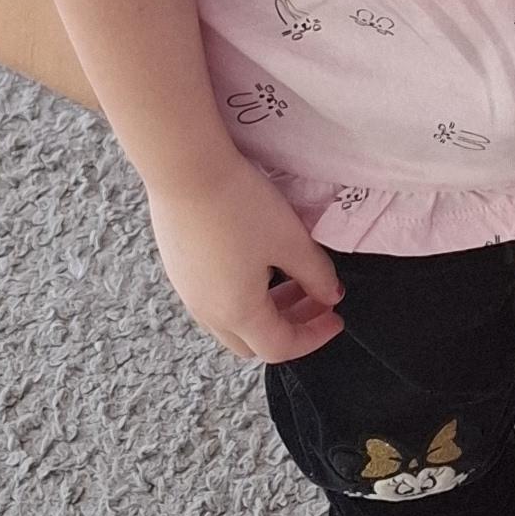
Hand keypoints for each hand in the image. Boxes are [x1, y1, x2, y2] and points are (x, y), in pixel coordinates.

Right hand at [147, 157, 347, 363]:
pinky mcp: (178, 269)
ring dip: (267, 310)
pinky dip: (243, 295)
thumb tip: (330, 295)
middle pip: (254, 342)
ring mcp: (188, 292)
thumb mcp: (291, 240)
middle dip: (290, 326)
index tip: (336, 317)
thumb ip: (317, 274)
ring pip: (232, 321)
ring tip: (291, 277)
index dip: (315, 337)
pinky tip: (258, 261)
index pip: (281, 347)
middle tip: (315, 298)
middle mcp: (208, 312)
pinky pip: (214, 299)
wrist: (185, 169)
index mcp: (238, 312)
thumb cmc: (241, 205)